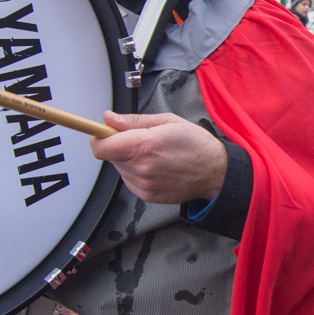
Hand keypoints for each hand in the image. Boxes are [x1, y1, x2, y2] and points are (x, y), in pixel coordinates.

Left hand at [91, 111, 227, 204]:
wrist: (215, 173)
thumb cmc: (196, 145)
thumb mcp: (168, 121)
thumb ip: (134, 121)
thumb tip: (109, 118)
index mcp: (144, 145)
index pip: (101, 147)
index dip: (98, 138)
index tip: (104, 133)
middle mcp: (141, 168)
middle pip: (109, 156)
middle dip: (118, 146)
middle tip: (141, 140)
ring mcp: (143, 184)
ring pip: (119, 168)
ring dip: (128, 160)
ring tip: (153, 155)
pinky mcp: (147, 195)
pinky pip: (129, 180)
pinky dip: (137, 172)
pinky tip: (156, 167)